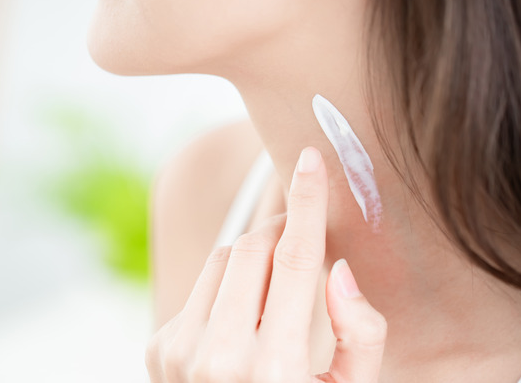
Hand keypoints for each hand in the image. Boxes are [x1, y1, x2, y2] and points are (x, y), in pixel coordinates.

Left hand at [145, 146, 386, 382]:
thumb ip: (360, 334)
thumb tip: (337, 270)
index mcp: (278, 370)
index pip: (297, 258)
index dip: (308, 201)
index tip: (311, 159)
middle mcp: (220, 360)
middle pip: (255, 247)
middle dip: (283, 229)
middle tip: (303, 237)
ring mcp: (181, 355)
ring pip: (224, 258)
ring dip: (255, 258)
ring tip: (275, 292)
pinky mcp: (159, 351)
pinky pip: (200, 286)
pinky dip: (227, 285)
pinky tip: (242, 318)